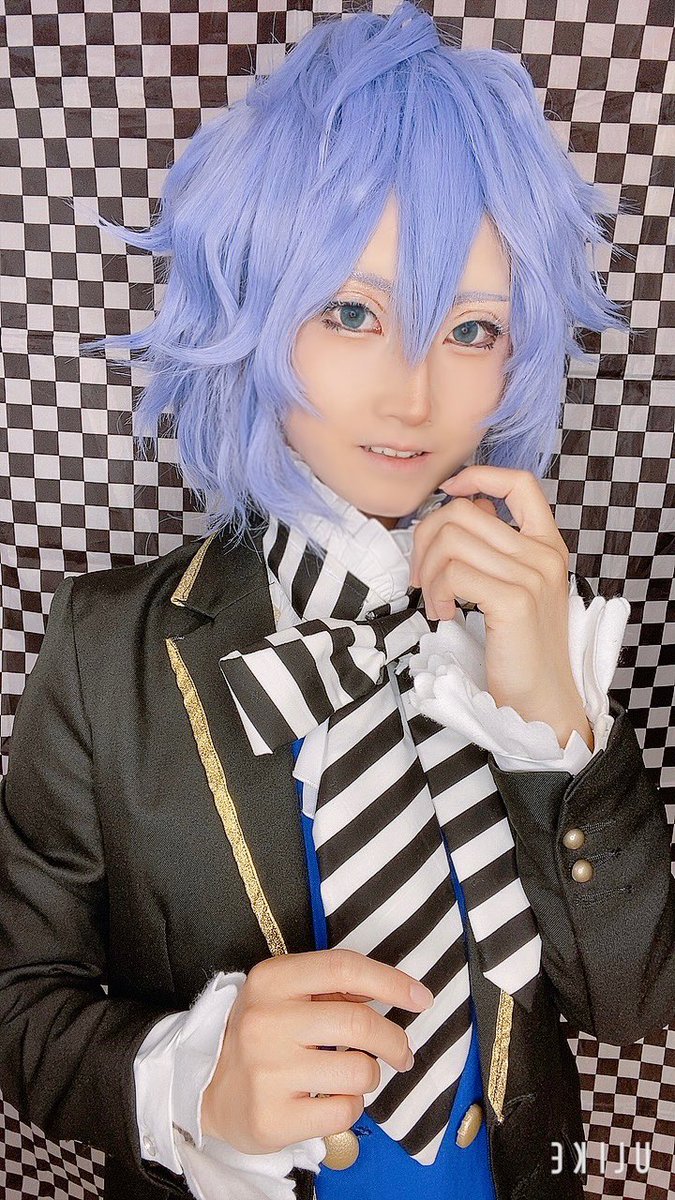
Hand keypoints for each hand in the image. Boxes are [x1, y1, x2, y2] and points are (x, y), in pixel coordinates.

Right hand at [201, 947, 433, 1154]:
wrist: (206, 1089)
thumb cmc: (261, 1035)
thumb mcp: (284, 994)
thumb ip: (331, 988)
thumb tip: (397, 991)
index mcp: (270, 979)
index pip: (343, 968)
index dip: (390, 981)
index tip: (421, 998)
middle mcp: (265, 1021)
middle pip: (358, 1022)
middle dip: (395, 1039)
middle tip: (402, 1052)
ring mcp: (267, 1071)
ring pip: (359, 1070)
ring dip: (370, 1075)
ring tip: (354, 1076)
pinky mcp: (272, 1117)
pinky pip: (344, 1111)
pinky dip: (351, 1106)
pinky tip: (332, 1100)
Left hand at [410, 466, 592, 748]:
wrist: (542, 702)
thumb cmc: (520, 650)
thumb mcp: (515, 590)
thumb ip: (495, 552)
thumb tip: (453, 516)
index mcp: (547, 545)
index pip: (519, 482)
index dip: (477, 476)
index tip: (447, 493)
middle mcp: (544, 554)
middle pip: (464, 511)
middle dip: (425, 540)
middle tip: (421, 577)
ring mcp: (532, 576)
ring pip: (452, 539)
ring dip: (428, 572)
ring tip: (435, 602)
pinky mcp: (514, 601)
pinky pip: (453, 573)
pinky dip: (435, 593)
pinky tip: (443, 614)